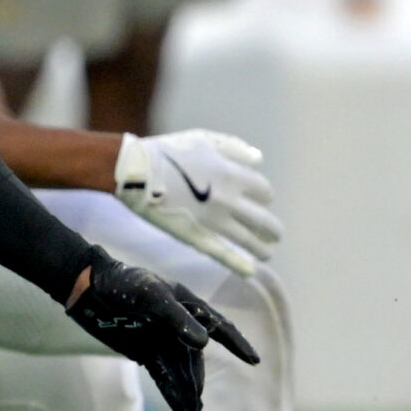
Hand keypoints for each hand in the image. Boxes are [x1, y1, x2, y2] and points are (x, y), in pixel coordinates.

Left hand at [63, 247, 259, 410]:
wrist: (89, 287)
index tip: (254, 361)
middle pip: (196, 357)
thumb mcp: (152, 296)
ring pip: (180, 369)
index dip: (237, 344)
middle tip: (197, 403)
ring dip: (185, 389)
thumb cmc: (124, 284)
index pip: (219, 327)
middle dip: (198, 380)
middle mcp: (179, 325)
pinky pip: (162, 373)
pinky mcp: (144, 350)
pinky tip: (176, 406)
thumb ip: (178, 319)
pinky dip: (170, 389)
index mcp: (189, 306)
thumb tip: (203, 344)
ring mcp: (162, 339)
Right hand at [115, 129, 282, 275]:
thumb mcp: (206, 140)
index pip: (264, 192)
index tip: (261, 200)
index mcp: (233, 176)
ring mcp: (213, 220)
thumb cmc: (169, 152)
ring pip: (247, 239)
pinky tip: (251, 271)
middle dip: (272, 229)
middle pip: (263, 219)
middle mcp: (229, 200)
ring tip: (268, 251)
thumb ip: (235, 148)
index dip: (264, 196)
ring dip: (261, 247)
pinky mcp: (195, 235)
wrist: (135, 170)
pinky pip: (221, 253)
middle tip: (275, 235)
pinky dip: (238, 263)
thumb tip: (259, 159)